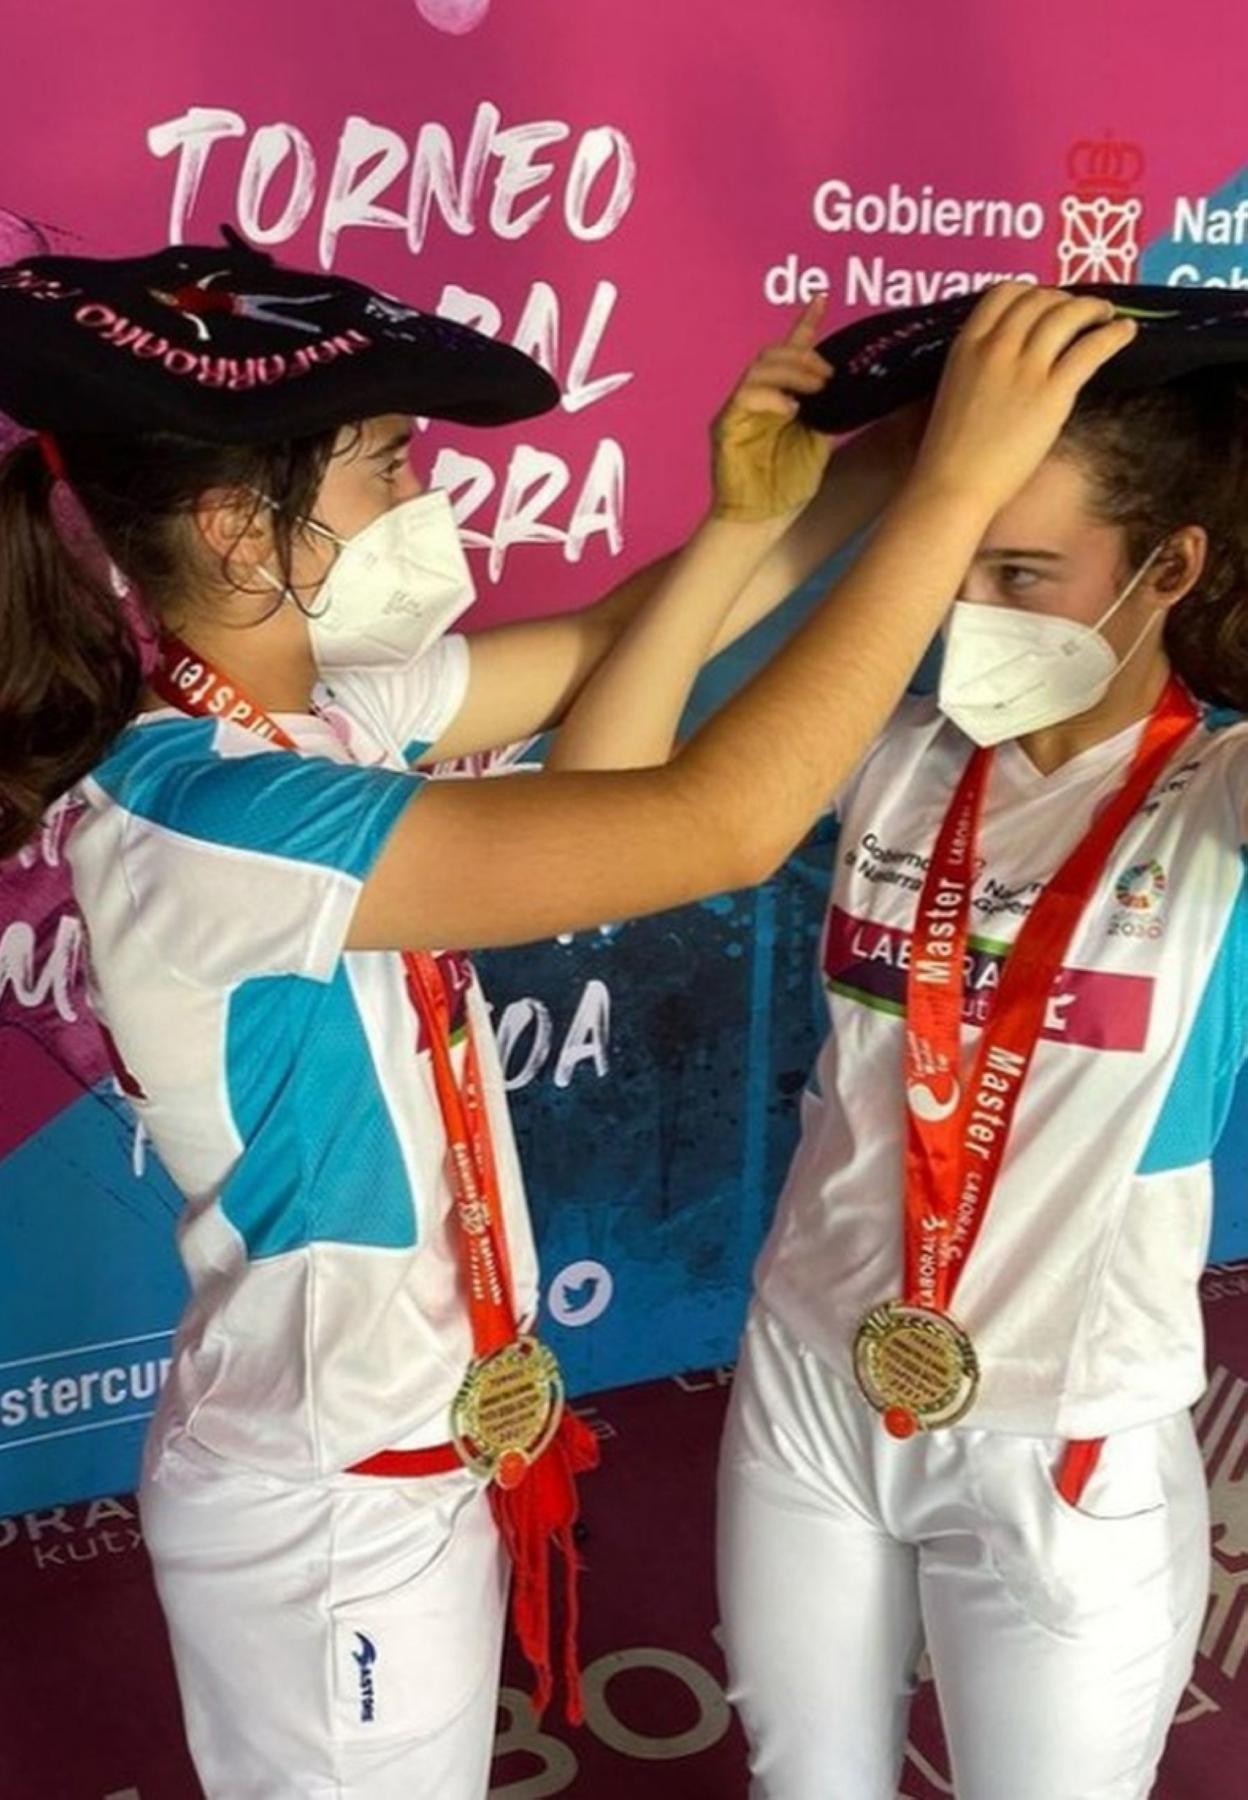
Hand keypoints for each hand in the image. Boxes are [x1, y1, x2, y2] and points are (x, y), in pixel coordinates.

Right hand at [711, 298, 835, 522]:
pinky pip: (744, 397)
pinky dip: (771, 398)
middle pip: (772, 354)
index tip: (821, 296)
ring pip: (759, 369)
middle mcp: (756, 398)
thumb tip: (861, 386)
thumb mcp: (821, 439)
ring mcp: (738, 411)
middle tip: (829, 375)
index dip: (804, 322)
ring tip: (816, 389)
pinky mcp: (725, 428)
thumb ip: (831, 410)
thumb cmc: (788, 486)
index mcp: (780, 397)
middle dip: (803, 357)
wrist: (762, 520)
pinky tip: (791, 410)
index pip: (790, 351)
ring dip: (792, 373)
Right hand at [908, 283, 1137, 517]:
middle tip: (1079, 311)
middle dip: (1064, 299)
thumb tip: (1009, 356)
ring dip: (1092, 308)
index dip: (1031, 291)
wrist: (953, 484)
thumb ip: (978, 363)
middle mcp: (997, 347)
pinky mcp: (1051, 393)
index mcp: (966, 345)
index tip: (1045, 302)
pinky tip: (1126, 332)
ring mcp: (1025, 368)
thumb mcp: (953, 388)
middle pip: (1039, 300)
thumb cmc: (947, 450)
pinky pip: (1089, 350)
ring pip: (1066, 315)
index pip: (1004, 293)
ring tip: (1106, 314)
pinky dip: (1113, 335)